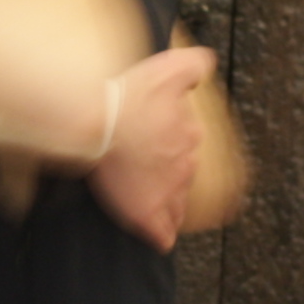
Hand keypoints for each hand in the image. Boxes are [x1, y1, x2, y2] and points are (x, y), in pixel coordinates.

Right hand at [87, 44, 215, 249]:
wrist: (96, 122)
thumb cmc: (126, 95)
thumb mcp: (168, 67)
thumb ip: (194, 65)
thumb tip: (207, 65)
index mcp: (187, 133)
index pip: (188, 143)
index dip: (173, 143)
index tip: (158, 143)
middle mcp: (183, 163)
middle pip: (183, 173)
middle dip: (171, 174)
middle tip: (149, 173)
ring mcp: (166, 190)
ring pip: (176, 203)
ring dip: (170, 204)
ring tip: (158, 206)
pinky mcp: (145, 212)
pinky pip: (162, 231)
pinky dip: (161, 234)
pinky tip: (160, 238)